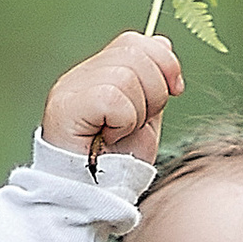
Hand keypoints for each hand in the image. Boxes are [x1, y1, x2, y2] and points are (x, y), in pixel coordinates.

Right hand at [42, 33, 183, 167]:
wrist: (93, 199)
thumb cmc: (117, 165)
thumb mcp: (145, 117)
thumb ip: (153, 82)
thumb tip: (163, 44)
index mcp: (97, 75)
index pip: (134, 42)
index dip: (163, 61)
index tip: (176, 90)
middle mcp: (79, 76)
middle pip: (135, 53)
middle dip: (155, 90)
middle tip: (140, 122)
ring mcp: (69, 90)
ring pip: (127, 75)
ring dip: (138, 112)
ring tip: (121, 133)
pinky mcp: (66, 107)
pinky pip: (113, 97)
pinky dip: (124, 121)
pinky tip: (110, 138)